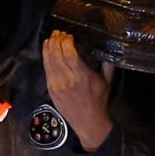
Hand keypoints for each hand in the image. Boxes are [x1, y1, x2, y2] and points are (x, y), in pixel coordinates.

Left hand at [44, 30, 114, 150]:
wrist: (88, 122)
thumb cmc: (99, 101)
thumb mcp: (107, 82)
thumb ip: (108, 64)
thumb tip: (109, 47)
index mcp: (82, 76)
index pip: (70, 54)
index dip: (67, 41)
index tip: (69, 34)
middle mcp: (68, 80)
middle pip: (57, 55)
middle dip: (56, 41)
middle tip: (58, 32)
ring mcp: (57, 85)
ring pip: (49, 61)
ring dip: (49, 47)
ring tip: (51, 37)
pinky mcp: (50, 89)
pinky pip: (46, 69)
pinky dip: (45, 57)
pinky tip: (46, 49)